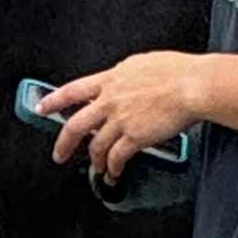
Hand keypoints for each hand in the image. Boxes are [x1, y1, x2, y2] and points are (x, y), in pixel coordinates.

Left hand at [42, 52, 202, 184]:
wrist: (194, 86)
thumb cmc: (179, 72)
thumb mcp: (143, 63)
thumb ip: (127, 75)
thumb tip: (122, 80)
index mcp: (112, 79)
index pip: (73, 90)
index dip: (53, 101)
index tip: (43, 108)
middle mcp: (111, 99)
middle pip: (75, 125)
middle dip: (64, 143)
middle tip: (59, 154)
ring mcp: (121, 119)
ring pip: (96, 145)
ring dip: (96, 161)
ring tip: (98, 169)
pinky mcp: (135, 137)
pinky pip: (117, 158)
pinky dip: (113, 169)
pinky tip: (114, 174)